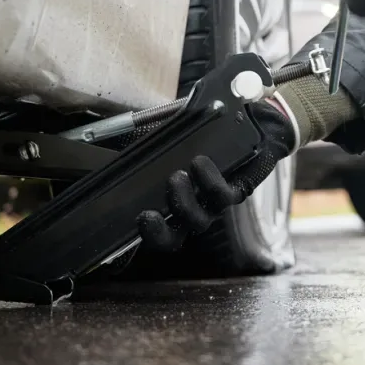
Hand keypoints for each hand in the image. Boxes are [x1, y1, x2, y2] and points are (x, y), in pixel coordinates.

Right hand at [137, 99, 294, 250]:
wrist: (252, 125)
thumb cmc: (206, 137)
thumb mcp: (170, 142)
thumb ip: (145, 146)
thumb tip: (112, 144)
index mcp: (173, 203)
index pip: (155, 229)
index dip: (144, 234)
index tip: (133, 219)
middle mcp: (193, 210)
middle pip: (173, 238)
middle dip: (158, 234)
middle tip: (147, 216)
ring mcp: (214, 204)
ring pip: (198, 221)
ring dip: (183, 203)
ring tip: (177, 176)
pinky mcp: (237, 192)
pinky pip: (222, 197)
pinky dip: (209, 182)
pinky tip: (200, 163)